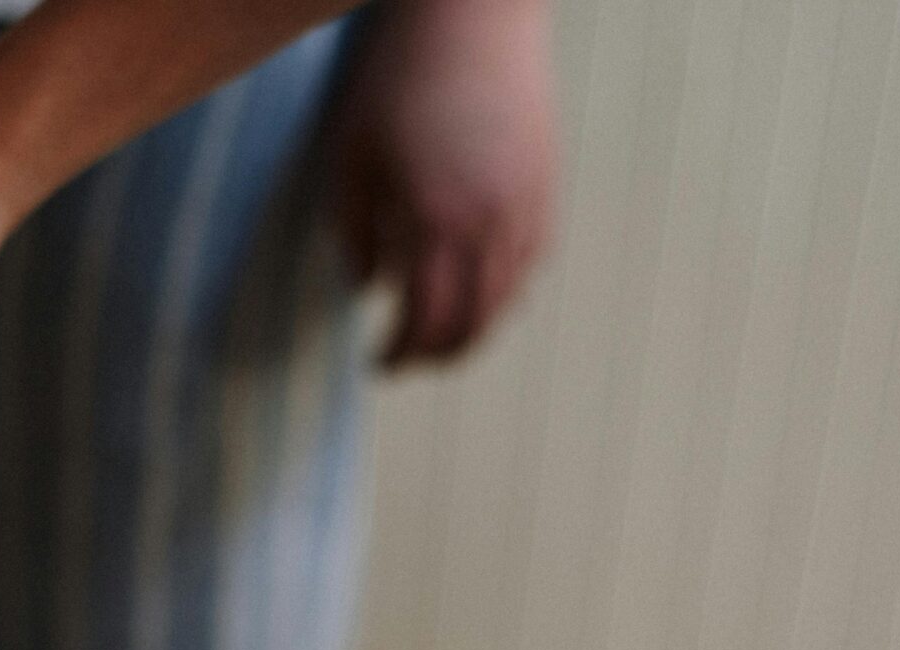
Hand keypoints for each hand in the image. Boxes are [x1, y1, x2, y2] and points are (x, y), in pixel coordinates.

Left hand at [330, 0, 555, 366]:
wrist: (474, 14)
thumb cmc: (399, 77)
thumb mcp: (353, 155)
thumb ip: (355, 231)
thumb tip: (365, 290)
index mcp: (435, 221)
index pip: (423, 322)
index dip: (400, 355)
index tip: (378, 365)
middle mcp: (489, 225)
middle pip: (472, 325)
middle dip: (437, 354)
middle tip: (409, 361)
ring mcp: (526, 208)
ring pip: (507, 300)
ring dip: (473, 328)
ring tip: (440, 333)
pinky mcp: (546, 188)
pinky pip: (529, 262)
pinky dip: (503, 289)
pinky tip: (479, 287)